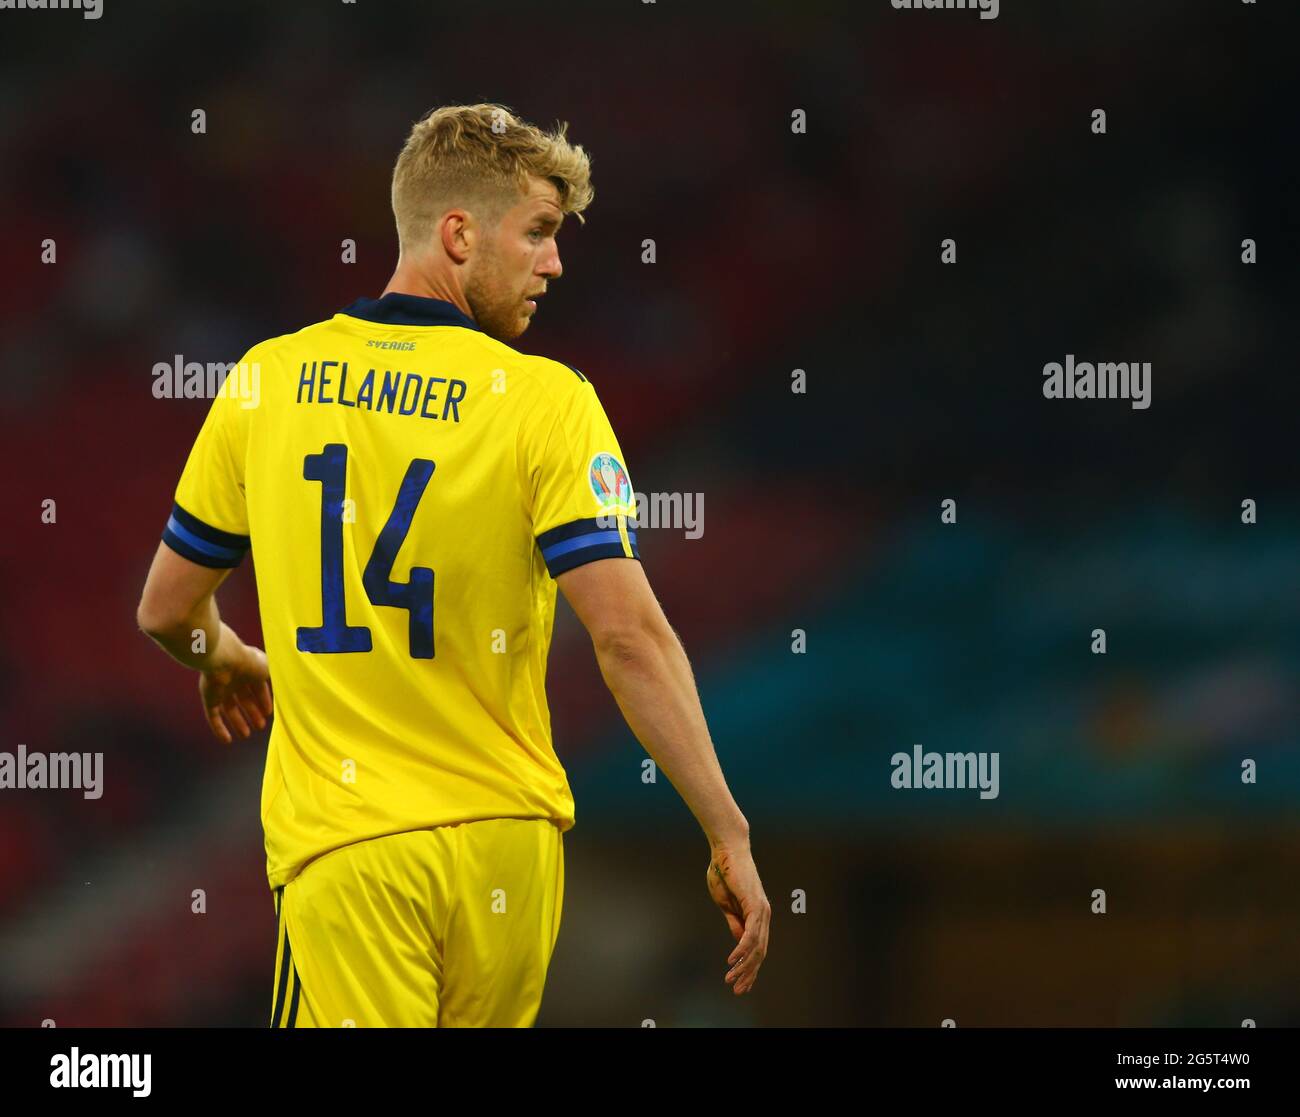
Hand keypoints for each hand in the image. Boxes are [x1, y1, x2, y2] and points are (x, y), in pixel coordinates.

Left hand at [199, 636, 272, 742]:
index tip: (269, 713)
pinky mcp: (209, 698)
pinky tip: (227, 740)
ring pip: (230, 710)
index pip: (258, 689)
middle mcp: (235, 680)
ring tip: (246, 735)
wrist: (225, 659)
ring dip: (238, 723)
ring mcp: (220, 690)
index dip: (264, 701)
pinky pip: (213, 717)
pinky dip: (219, 729)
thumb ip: (277, 676)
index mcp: (249, 672)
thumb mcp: (269, 668)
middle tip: (260, 727)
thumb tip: (286, 684)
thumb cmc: (249, 662)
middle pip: (244, 701)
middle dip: (253, 713)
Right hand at [706, 841, 770, 994]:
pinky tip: (733, 960)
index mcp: (756, 915)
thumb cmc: (724, 872)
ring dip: (743, 966)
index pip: (757, 948)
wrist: (726, 850)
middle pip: (760, 952)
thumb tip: (739, 942)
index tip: (739, 983)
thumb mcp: (726, 904)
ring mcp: (761, 910)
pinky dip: (742, 949)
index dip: (749, 967)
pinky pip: (750, 934)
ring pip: (757, 947)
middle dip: (748, 974)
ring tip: (731, 980)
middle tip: (737, 990)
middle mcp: (763, 915)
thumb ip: (734, 921)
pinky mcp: (755, 905)